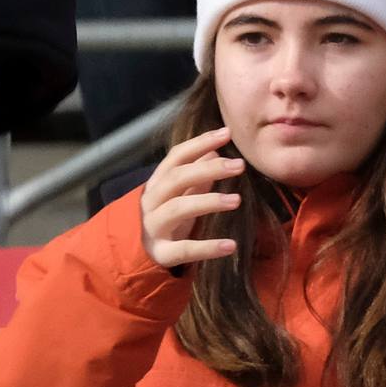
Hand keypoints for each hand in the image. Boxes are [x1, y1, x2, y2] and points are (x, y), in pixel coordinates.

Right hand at [140, 127, 242, 270]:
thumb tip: (215, 150)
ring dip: (209, 202)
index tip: (227, 133)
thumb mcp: (182, 193)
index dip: (200, 142)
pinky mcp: (162, 253)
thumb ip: (197, 173)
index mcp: (158, 182)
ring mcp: (154, 226)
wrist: (145, 253)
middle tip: (239, 166)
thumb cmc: (170, 216)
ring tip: (237, 200)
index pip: (177, 156)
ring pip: (177, 209)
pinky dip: (207, 248)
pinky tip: (230, 245)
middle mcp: (151, 201)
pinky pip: (184, 249)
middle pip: (177, 178)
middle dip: (208, 169)